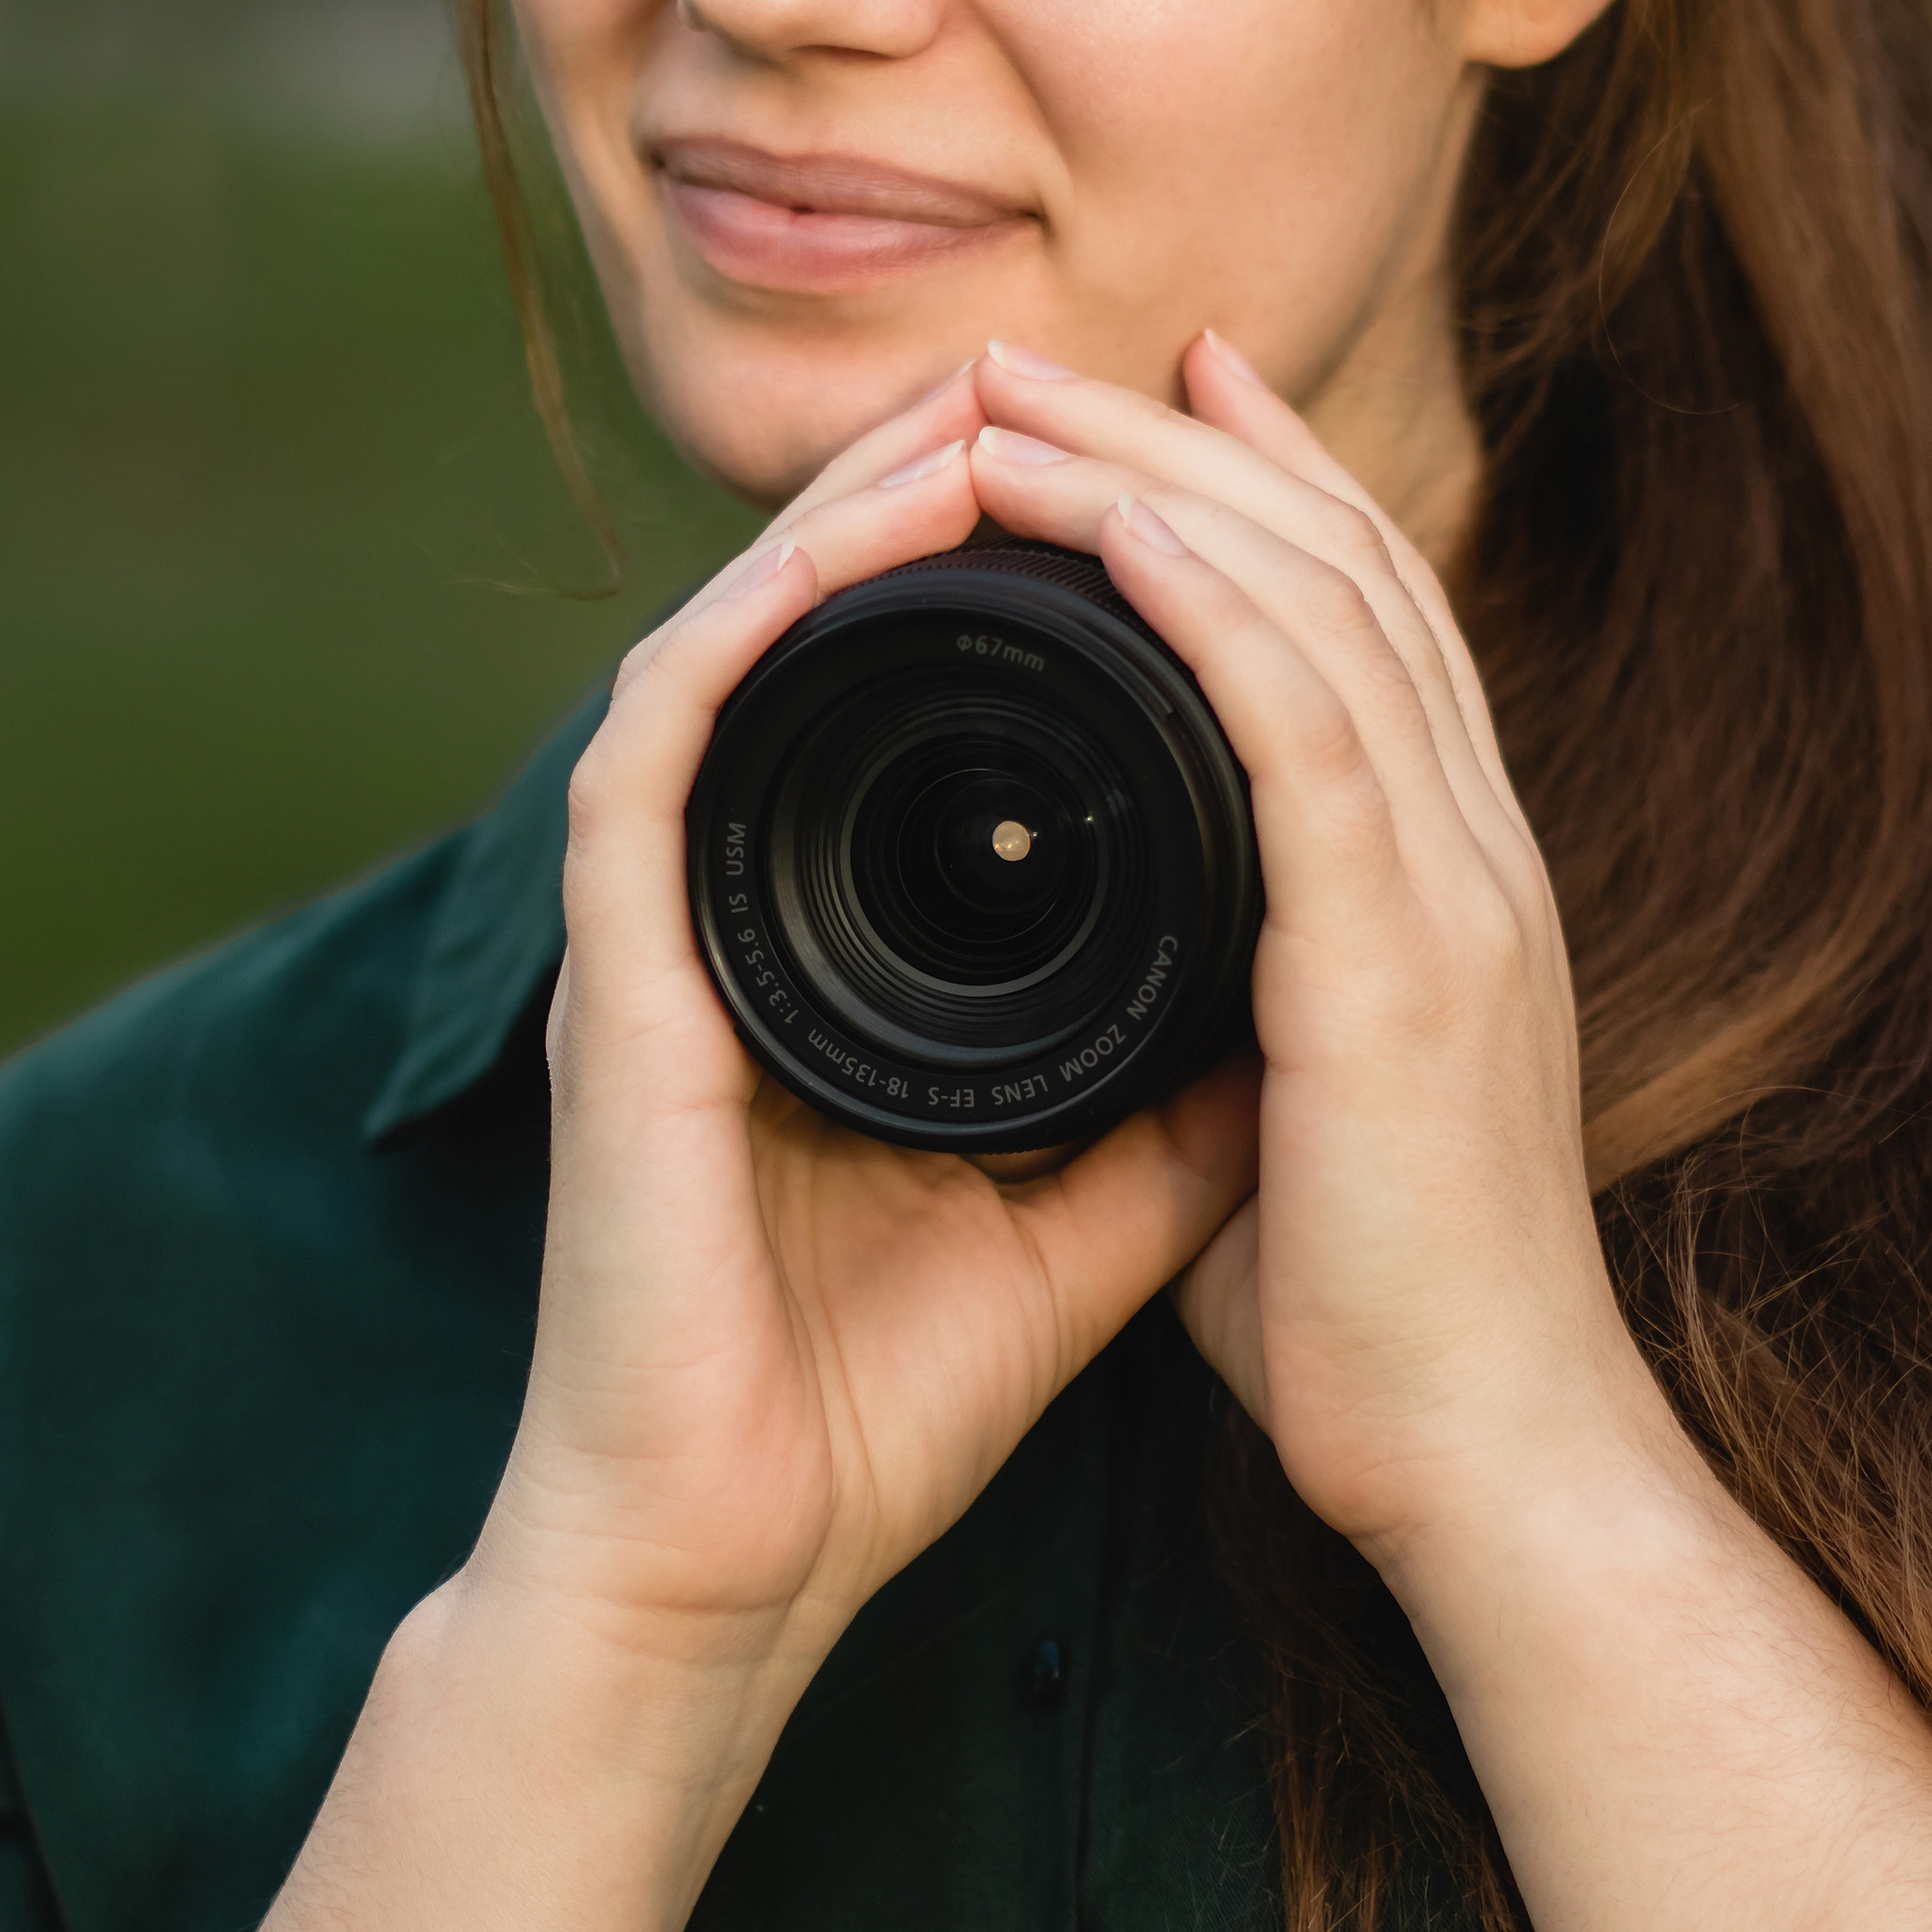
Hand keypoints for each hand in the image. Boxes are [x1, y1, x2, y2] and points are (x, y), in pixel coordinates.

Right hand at [474, 361, 1256, 1715]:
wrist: (737, 1560)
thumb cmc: (877, 1402)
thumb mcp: (1092, 1209)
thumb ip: (1180, 1091)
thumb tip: (1313, 986)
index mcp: (844, 946)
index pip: (929, 700)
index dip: (1032, 569)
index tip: (1149, 473)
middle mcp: (747, 903)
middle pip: (833, 628)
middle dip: (946, 482)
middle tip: (1059, 371)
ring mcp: (670, 925)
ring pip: (738, 636)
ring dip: (852, 509)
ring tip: (980, 409)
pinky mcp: (617, 969)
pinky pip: (662, 741)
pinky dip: (750, 625)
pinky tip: (851, 543)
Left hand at [965, 334, 1669, 1572]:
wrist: (1497, 1471)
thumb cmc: (1380, 1322)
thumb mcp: (1288, 1116)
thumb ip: (1223, 1011)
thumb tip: (1123, 984)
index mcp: (1449, 874)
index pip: (1367, 614)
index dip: (1265, 481)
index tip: (1156, 392)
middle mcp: (1474, 847)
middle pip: (1342, 563)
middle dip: (1185, 434)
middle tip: (1039, 354)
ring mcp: (1458, 891)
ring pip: (1322, 603)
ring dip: (1161, 474)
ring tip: (1015, 397)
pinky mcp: (1406, 961)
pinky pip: (1307, 728)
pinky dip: (1211, 602)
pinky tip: (1114, 517)